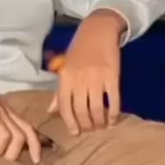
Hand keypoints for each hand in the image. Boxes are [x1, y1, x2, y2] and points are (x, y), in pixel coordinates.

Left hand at [47, 9, 124, 133]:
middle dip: (86, 124)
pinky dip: (114, 113)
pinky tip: (113, 119)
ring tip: (101, 125)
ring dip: (99, 121)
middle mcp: (79, 79)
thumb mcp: (65, 70)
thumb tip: (50, 111)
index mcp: (65, 78)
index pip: (64, 106)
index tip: (75, 133)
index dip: (70, 122)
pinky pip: (113, 100)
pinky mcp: (112, 76)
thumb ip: (59, 92)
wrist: (97, 32)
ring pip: (97, 108)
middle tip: (90, 130)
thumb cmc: (79, 51)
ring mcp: (96, 77)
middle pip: (81, 110)